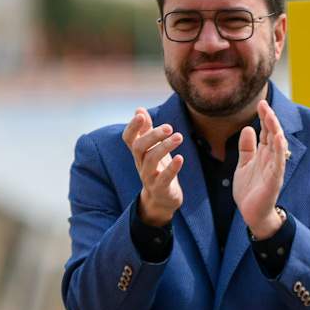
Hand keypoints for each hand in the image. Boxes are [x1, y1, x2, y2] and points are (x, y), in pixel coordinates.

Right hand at [123, 107, 183, 226]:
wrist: (161, 200)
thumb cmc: (158, 169)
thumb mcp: (151, 149)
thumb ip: (146, 130)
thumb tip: (138, 109)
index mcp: (139, 153)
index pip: (129, 138)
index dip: (132, 127)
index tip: (141, 115)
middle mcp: (140, 164)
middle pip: (139, 147)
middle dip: (152, 135)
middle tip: (169, 126)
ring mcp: (149, 177)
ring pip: (151, 160)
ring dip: (165, 147)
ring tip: (179, 137)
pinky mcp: (161, 189)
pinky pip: (164, 178)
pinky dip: (172, 168)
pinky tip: (180, 158)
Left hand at [234, 100, 287, 238]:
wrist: (251, 214)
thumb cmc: (250, 190)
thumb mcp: (244, 164)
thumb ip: (246, 148)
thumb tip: (248, 128)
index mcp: (264, 154)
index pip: (266, 132)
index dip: (264, 117)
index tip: (260, 103)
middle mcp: (271, 159)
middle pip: (273, 134)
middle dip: (269, 119)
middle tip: (264, 104)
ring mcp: (274, 169)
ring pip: (277, 146)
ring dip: (274, 130)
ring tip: (270, 116)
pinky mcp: (274, 180)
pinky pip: (278, 163)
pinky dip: (279, 150)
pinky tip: (277, 138)